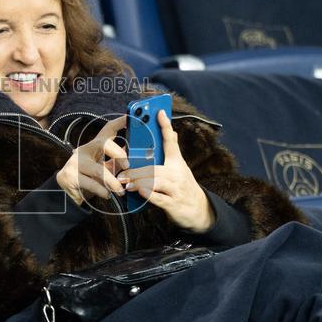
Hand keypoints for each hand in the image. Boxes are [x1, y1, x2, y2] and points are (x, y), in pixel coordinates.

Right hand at [55, 116, 128, 205]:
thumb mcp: (104, 169)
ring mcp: (75, 163)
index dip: (120, 123)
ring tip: (120, 190)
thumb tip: (135, 156)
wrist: (66, 195)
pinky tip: (107, 195)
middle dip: (119, 153)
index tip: (131, 116)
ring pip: (99, 170)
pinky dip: (103, 191)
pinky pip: (92, 184)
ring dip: (113, 182)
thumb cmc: (88, 180)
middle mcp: (83, 151)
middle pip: (103, 143)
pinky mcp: (69, 177)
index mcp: (93, 147)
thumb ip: (116, 162)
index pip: (107, 130)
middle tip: (127, 166)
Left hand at [119, 111, 214, 232]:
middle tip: (121, 172)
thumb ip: (172, 152)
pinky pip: (159, 198)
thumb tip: (172, 132)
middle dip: (137, 170)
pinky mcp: (174, 204)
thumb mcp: (180, 168)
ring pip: (156, 182)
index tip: (159, 112)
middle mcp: (177, 174)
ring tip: (126, 182)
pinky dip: (149, 195)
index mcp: (177, 162)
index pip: (171, 141)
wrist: (199, 210)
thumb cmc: (183, 186)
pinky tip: (139, 192)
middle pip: (155, 168)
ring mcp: (176, 189)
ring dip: (139, 181)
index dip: (165, 126)